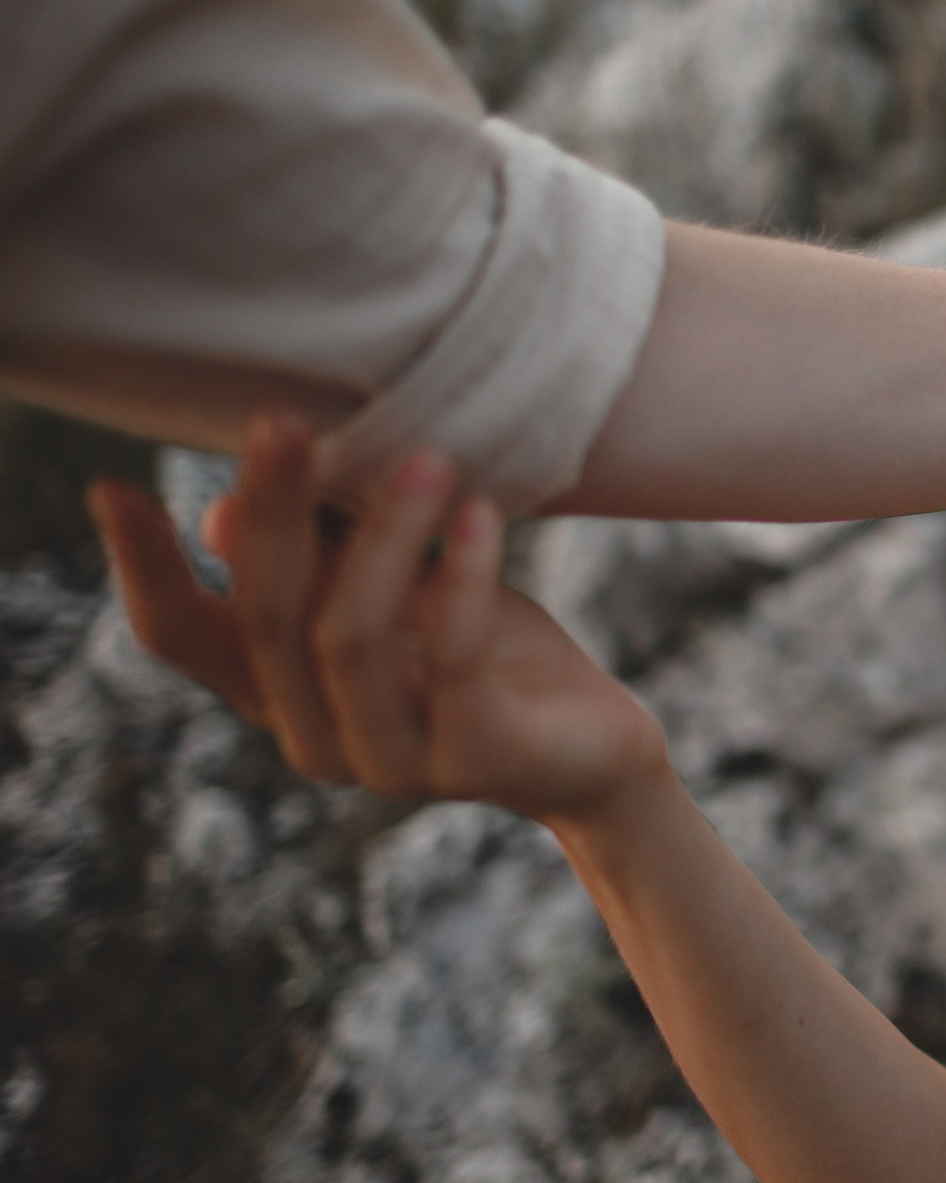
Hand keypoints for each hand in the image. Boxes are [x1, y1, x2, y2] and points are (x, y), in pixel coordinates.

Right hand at [91, 414, 665, 823]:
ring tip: (427, 458)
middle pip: (267, 619)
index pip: (182, 638)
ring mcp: (392, 761)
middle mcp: (317, 736)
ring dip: (381, 538)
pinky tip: (482, 515)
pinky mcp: (476, 761)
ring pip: (348, 639)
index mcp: (281, 692)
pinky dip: (462, 580)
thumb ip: (318, 562)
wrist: (593, 750)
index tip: (114, 486)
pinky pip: (454, 662)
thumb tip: (221, 516)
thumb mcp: (395, 593)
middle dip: (272, 512)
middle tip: (285, 421)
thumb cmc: (484, 657)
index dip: (143, 570)